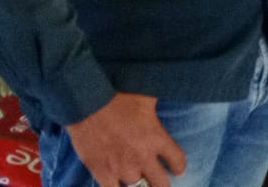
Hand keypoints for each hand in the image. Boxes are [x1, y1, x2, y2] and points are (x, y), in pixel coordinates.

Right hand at [65, 92, 184, 186]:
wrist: (88, 104)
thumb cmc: (119, 96)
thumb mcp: (148, 97)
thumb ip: (159, 106)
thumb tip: (173, 91)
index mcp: (157, 139)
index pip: (178, 161)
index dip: (179, 167)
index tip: (178, 170)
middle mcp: (143, 157)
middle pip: (161, 183)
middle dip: (161, 184)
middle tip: (159, 182)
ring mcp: (122, 168)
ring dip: (139, 184)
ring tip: (138, 181)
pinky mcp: (102, 172)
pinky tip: (118, 185)